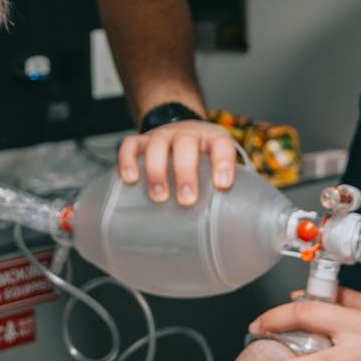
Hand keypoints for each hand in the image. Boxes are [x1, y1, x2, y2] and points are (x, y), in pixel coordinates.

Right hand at [116, 120, 240, 205]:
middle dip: (185, 173)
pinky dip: (128, 160)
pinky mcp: (141, 141)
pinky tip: (130, 179)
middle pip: (185, 145)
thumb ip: (224, 189)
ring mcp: (162, 136)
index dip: (223, 162)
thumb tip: (233, 228)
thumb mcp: (217, 165)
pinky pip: (130, 145)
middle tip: (187, 199)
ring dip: (157, 171)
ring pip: (156, 145)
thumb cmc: (202, 158)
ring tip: (159, 197)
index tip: (222, 185)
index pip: (221, 144)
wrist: (181, 131)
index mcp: (211, 139)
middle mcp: (186, 134)